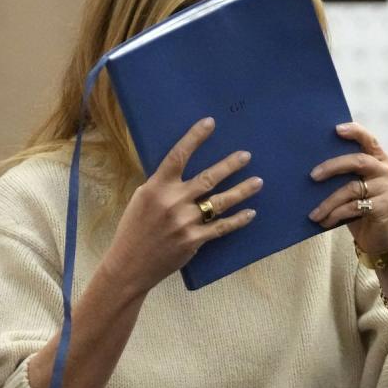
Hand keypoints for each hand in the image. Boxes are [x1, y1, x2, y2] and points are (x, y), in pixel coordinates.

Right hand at [99, 117, 261, 298]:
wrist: (130, 264)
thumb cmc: (133, 228)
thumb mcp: (141, 198)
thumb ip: (162, 185)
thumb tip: (182, 170)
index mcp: (157, 187)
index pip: (178, 155)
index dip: (194, 138)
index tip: (210, 123)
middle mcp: (173, 201)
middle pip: (208, 178)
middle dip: (230, 165)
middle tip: (246, 155)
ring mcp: (185, 222)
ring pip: (220, 202)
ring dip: (242, 190)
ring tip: (258, 181)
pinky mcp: (194, 240)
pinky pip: (221, 227)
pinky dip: (238, 219)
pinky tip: (250, 212)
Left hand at [307, 122, 387, 252]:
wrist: (381, 240)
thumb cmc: (361, 209)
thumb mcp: (352, 188)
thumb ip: (342, 175)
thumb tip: (308, 167)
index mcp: (379, 160)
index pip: (368, 140)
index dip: (354, 132)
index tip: (336, 129)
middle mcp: (387, 171)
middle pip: (358, 161)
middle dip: (332, 167)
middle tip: (312, 176)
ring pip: (351, 188)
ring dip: (328, 201)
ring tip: (313, 213)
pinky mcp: (387, 206)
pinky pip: (354, 206)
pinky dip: (335, 214)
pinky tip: (323, 221)